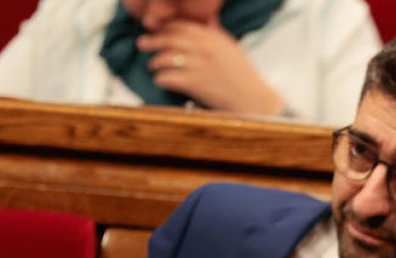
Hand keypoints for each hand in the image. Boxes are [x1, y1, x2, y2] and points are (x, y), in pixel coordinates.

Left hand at [138, 21, 283, 114]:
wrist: (253, 99)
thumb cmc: (242, 75)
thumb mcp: (230, 47)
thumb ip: (215, 32)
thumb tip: (204, 20)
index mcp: (213, 38)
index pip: (181, 26)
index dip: (164, 27)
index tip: (156, 29)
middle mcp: (204, 49)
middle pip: (169, 39)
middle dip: (152, 41)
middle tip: (143, 43)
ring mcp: (199, 66)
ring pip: (165, 58)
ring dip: (155, 62)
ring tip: (153, 66)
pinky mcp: (195, 84)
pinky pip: (168, 78)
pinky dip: (161, 79)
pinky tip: (160, 81)